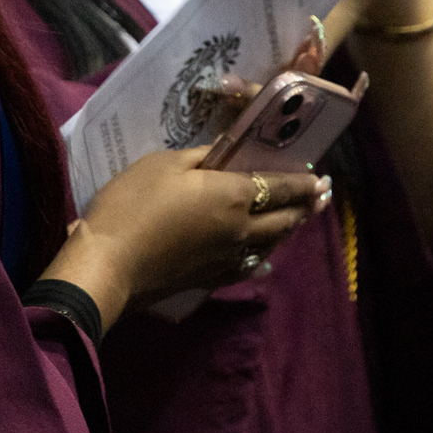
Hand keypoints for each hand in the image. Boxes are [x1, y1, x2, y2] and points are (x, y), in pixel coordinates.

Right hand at [41, 148, 324, 325]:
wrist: (111, 262)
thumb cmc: (134, 203)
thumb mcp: (163, 163)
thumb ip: (201, 157)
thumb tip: (225, 155)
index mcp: (235, 195)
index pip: (280, 186)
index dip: (302, 182)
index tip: (321, 178)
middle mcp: (243, 228)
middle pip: (284, 218)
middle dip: (305, 207)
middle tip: (321, 198)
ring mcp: (230, 257)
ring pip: (271, 244)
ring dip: (288, 231)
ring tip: (297, 221)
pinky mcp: (212, 278)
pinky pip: (249, 267)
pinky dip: (262, 259)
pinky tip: (263, 261)